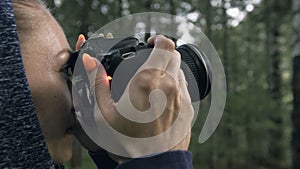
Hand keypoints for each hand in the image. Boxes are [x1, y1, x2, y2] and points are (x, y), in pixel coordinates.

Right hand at [74, 34, 193, 162]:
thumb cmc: (124, 141)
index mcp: (148, 81)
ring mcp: (182, 98)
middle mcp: (170, 86)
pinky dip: (174, 86)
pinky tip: (161, 98)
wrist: (150, 166)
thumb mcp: (102, 113)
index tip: (150, 43)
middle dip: (163, 53)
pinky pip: (184, 89)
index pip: (165, 45)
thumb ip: (96, 83)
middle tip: (149, 61)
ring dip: (168, 70)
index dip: (158, 39)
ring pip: (180, 71)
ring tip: (153, 81)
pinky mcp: (188, 111)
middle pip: (174, 55)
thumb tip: (89, 60)